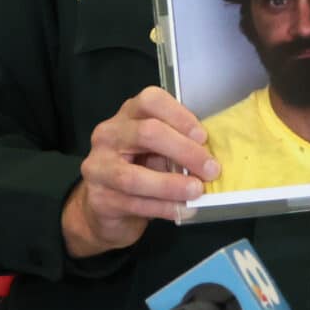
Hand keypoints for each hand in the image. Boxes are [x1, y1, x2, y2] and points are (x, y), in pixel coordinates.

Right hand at [61, 86, 220, 257]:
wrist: (103, 207)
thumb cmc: (139, 169)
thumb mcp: (156, 150)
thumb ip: (175, 145)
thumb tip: (208, 156)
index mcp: (128, 115)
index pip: (151, 101)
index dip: (179, 116)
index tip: (203, 137)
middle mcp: (109, 135)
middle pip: (147, 133)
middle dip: (184, 151)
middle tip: (210, 169)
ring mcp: (99, 168)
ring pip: (135, 176)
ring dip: (172, 185)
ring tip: (197, 191)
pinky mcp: (99, 199)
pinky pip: (134, 203)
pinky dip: (163, 207)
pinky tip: (182, 209)